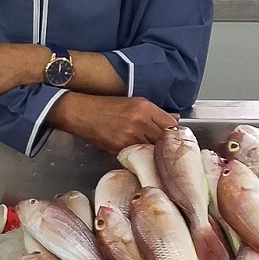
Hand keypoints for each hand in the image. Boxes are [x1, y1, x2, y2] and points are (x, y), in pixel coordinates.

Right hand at [49, 94, 177, 152]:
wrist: (82, 113)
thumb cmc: (106, 107)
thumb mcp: (133, 103)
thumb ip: (154, 114)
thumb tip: (174, 122)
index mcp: (145, 107)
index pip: (172, 125)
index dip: (175, 134)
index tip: (175, 139)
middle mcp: (140, 121)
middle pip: (165, 140)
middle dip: (167, 146)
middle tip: (168, 152)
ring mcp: (130, 136)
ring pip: (153, 150)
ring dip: (156, 154)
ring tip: (155, 155)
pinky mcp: (120, 148)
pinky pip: (138, 155)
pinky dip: (141, 156)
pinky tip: (140, 156)